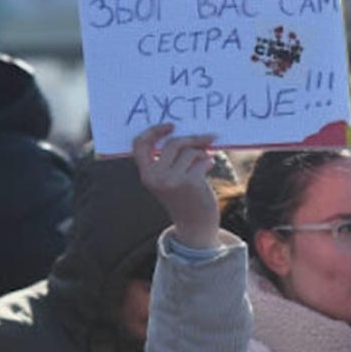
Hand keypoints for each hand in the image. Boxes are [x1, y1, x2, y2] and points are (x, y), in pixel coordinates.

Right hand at [132, 124, 220, 248]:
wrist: (195, 225)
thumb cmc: (185, 198)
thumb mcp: (169, 180)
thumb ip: (170, 160)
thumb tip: (189, 134)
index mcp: (146, 175)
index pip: (140, 145)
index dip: (153, 131)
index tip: (171, 126)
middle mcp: (155, 177)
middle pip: (172, 144)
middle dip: (192, 139)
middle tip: (207, 138)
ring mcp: (171, 180)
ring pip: (189, 151)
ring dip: (202, 153)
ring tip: (207, 160)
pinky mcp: (189, 182)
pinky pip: (201, 160)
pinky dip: (209, 160)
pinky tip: (211, 166)